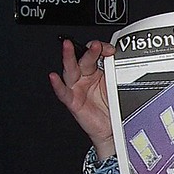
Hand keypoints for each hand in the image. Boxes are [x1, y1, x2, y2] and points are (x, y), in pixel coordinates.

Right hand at [49, 39, 115, 159]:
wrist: (111, 128)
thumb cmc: (111, 106)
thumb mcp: (115, 85)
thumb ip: (116, 72)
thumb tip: (120, 58)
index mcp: (95, 71)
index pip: (95, 54)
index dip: (101, 49)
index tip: (111, 50)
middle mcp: (84, 77)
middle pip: (83, 60)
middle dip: (89, 51)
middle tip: (94, 45)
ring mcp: (77, 88)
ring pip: (70, 70)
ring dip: (69, 58)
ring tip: (67, 47)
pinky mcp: (72, 101)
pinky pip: (63, 92)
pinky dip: (57, 85)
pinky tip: (54, 77)